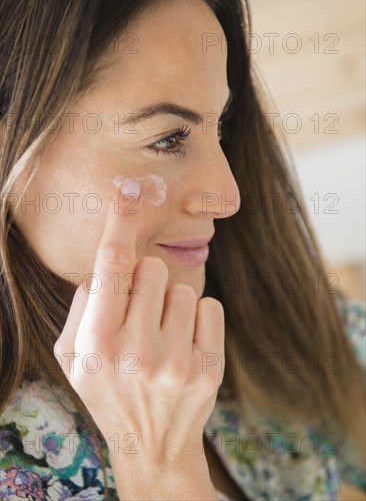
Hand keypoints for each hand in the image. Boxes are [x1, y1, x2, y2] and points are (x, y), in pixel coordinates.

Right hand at [54, 183, 224, 471]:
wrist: (153, 447)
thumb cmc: (107, 392)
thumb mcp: (73, 358)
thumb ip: (81, 307)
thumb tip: (106, 265)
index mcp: (96, 345)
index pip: (111, 266)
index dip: (120, 221)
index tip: (131, 187)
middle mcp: (136, 353)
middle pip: (152, 269)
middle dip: (145, 283)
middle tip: (139, 317)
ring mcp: (176, 362)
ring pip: (183, 288)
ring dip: (170, 304)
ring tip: (160, 339)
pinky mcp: (209, 368)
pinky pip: (209, 306)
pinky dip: (197, 319)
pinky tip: (184, 346)